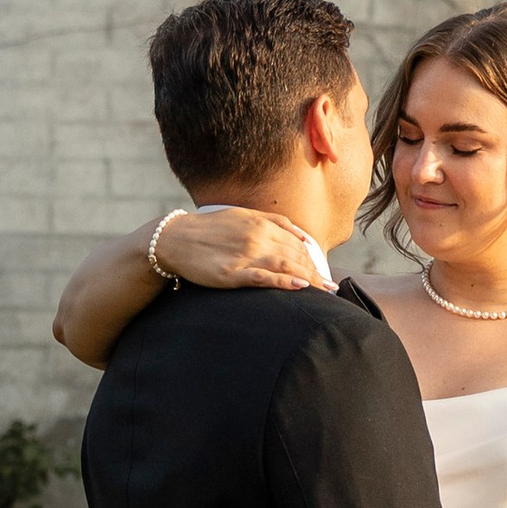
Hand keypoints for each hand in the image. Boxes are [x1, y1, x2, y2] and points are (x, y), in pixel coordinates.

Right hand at [155, 207, 325, 292]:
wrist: (175, 239)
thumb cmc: (210, 229)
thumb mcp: (243, 216)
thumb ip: (274, 223)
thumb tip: (303, 236)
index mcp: (260, 222)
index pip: (297, 243)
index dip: (314, 259)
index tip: (324, 271)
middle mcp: (257, 236)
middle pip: (296, 255)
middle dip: (316, 272)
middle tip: (331, 287)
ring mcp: (246, 255)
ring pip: (286, 266)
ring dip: (310, 279)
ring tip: (324, 291)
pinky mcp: (233, 273)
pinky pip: (265, 278)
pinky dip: (285, 282)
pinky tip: (300, 287)